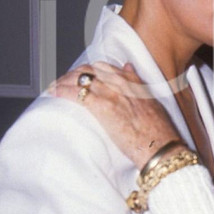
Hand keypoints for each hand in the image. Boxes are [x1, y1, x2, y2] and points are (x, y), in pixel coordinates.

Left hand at [50, 61, 182, 168]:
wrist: (160, 146)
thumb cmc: (158, 131)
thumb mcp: (152, 101)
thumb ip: (138, 83)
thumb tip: (128, 67)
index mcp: (133, 82)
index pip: (106, 67)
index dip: (90, 70)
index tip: (83, 75)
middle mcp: (121, 84)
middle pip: (91, 70)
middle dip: (75, 73)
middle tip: (65, 81)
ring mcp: (111, 94)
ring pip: (81, 79)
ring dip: (65, 80)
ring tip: (55, 86)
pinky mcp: (103, 107)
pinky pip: (77, 93)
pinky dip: (62, 91)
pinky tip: (54, 93)